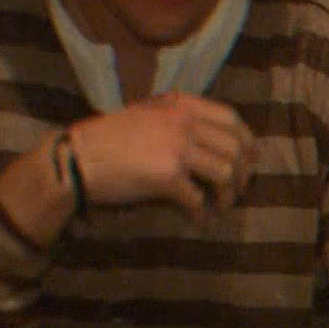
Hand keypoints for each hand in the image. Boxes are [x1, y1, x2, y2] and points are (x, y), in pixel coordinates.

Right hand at [70, 92, 255, 218]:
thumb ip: (176, 117)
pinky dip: (203, 214)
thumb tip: (208, 135)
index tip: (253, 157)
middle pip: (235, 148)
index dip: (248, 140)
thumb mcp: (144, 114)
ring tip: (221, 206)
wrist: (75, 158)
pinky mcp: (167, 177)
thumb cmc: (106, 138)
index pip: (230, 118)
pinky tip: (200, 221)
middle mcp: (183, 123)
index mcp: (180, 105)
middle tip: (239, 189)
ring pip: (225, 173)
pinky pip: (198, 199)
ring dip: (228, 194)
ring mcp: (177, 148)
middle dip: (243, 172)